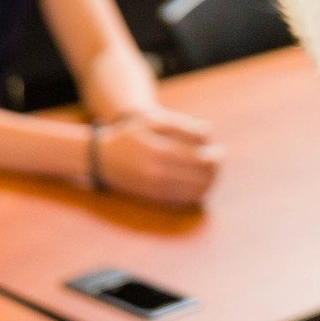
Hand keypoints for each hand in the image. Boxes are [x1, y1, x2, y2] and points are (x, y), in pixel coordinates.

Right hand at [96, 109, 222, 205]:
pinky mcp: (155, 198)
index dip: (214, 154)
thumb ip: (179, 124)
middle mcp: (159, 173)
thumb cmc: (128, 135)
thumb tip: (208, 131)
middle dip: (215, 169)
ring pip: (196, 191)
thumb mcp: (149, 121)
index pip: (200, 158)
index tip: (218, 149)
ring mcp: (157, 188)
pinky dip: (197, 192)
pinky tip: (198, 184)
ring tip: (211, 173)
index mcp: (159, 151)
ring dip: (209, 182)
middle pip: (202, 176)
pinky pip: (185, 199)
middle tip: (217, 161)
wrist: (100, 158)